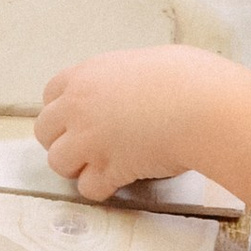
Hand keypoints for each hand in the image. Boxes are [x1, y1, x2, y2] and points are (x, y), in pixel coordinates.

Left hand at [35, 45, 225, 202]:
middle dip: (63, 141)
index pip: (50, 95)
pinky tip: (120, 180)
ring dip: (78, 167)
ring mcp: (89, 140)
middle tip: (89, 147)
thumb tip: (129, 88)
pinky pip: (88, 188)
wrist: (205, 107)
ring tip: (104, 165)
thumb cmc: (189, 79)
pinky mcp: (108, 169)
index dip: (62, 111)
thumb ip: (123, 79)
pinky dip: (102, 188)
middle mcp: (79, 107)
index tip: (77, 120)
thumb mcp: (147, 63)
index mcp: (87, 75)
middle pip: (44, 132)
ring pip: (58, 163)